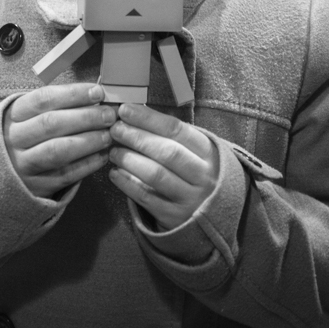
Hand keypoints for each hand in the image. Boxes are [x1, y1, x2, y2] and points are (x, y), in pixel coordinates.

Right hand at [3, 83, 115, 198]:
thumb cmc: (26, 135)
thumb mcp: (28, 115)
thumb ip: (57, 105)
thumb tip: (96, 96)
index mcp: (14, 114)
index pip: (43, 99)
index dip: (73, 94)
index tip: (98, 92)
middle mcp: (15, 138)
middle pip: (51, 123)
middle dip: (86, 117)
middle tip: (110, 114)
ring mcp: (23, 164)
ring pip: (57, 150)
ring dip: (88, 141)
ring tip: (108, 135)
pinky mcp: (35, 186)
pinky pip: (64, 175)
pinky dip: (87, 164)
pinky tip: (102, 155)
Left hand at [108, 104, 218, 230]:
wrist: (214, 215)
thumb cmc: (196, 173)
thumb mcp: (196, 152)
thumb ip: (171, 135)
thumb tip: (135, 112)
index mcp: (208, 152)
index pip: (176, 129)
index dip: (148, 118)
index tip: (125, 109)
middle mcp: (203, 175)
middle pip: (167, 151)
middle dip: (137, 137)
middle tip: (115, 128)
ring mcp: (190, 198)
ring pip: (156, 175)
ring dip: (130, 160)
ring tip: (114, 152)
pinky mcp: (175, 217)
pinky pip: (147, 198)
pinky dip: (128, 184)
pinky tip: (115, 174)